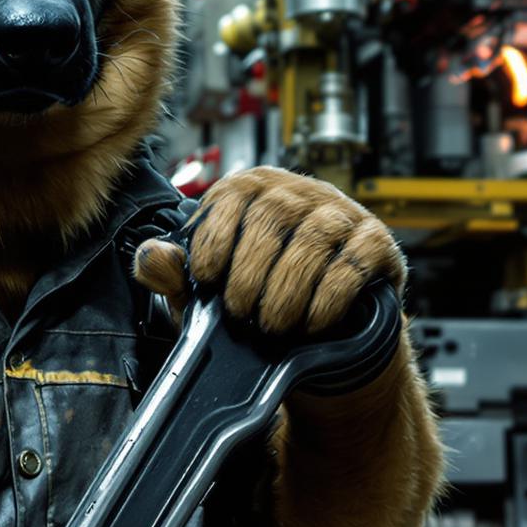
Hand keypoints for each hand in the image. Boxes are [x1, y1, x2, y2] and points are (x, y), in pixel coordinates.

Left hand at [134, 167, 403, 336]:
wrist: (323, 336)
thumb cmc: (259, 301)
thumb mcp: (209, 294)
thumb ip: (176, 276)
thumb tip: (150, 257)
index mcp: (255, 190)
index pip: (234, 194)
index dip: (216, 235)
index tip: (205, 277)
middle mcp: (300, 192)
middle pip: (274, 215)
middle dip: (251, 271)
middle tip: (240, 312)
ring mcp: (342, 213)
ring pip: (314, 238)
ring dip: (288, 288)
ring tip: (271, 325)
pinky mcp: (377, 242)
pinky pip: (354, 261)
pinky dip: (329, 296)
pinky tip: (312, 323)